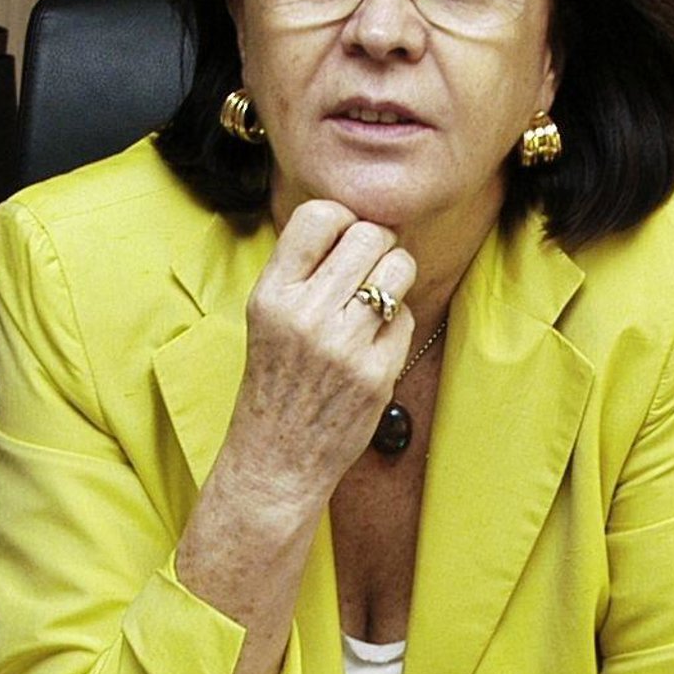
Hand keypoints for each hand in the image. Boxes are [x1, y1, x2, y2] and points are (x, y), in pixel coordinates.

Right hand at [221, 201, 418, 510]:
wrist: (277, 458)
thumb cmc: (276, 383)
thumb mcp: (266, 318)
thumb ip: (303, 272)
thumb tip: (356, 223)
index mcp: (271, 293)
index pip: (320, 215)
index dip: (343, 219)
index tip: (345, 239)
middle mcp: (306, 313)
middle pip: (370, 235)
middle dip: (379, 245)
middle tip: (371, 268)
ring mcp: (344, 344)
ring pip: (399, 268)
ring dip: (397, 275)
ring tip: (379, 297)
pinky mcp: (376, 373)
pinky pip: (406, 317)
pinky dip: (397, 323)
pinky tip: (375, 343)